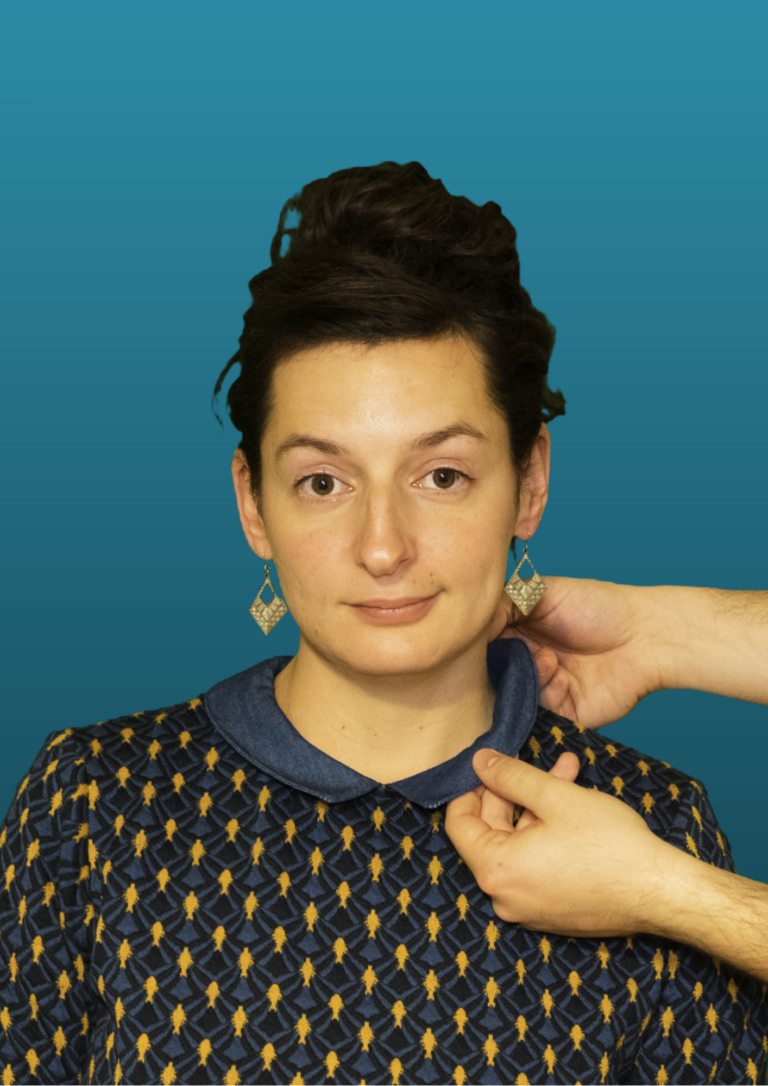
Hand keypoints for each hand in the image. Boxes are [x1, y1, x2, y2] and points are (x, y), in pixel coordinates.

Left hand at [446, 748, 675, 935]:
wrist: (660, 892)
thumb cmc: (609, 846)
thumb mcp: (555, 797)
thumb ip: (511, 776)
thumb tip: (479, 761)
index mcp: (496, 870)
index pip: (459, 823)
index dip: (472, 787)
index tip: (491, 765)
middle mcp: (505, 896)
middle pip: (490, 832)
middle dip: (514, 790)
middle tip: (534, 761)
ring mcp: (529, 908)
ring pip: (519, 844)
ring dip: (537, 806)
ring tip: (567, 773)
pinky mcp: (553, 911)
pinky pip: (536, 865)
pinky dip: (547, 834)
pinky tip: (574, 806)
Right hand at [488, 576, 659, 727]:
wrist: (646, 636)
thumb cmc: (598, 606)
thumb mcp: (542, 591)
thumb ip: (503, 603)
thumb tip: (471, 623)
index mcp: (518, 631)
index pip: (484, 643)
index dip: (477, 643)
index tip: (475, 639)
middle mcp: (527, 661)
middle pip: (494, 672)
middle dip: (502, 664)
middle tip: (520, 650)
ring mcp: (543, 688)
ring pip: (513, 694)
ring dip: (527, 677)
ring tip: (550, 660)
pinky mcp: (562, 713)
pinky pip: (538, 713)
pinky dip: (545, 694)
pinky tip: (561, 676)